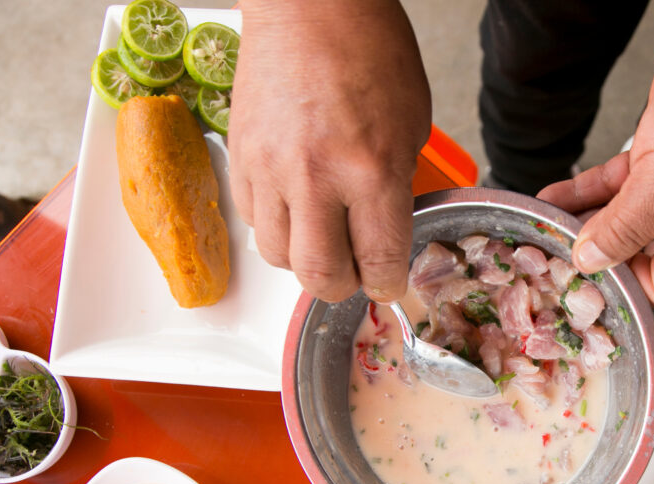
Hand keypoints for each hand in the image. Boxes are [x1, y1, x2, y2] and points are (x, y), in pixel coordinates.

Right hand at [229, 0, 430, 301]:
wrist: (312, 4)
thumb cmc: (368, 50)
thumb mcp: (412, 124)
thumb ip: (398, 185)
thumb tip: (387, 230)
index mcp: (371, 170)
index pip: (380, 261)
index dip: (389, 284)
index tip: (390, 284)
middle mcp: (316, 177)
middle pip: (320, 276)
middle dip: (343, 286)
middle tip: (355, 273)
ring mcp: (271, 169)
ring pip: (279, 256)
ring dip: (305, 258)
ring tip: (324, 237)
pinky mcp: (241, 158)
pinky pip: (253, 220)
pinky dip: (277, 226)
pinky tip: (296, 206)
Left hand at [538, 9, 653, 308]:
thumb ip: (623, 229)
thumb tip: (589, 261)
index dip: (623, 288)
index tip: (582, 279)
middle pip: (630, 256)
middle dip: (591, 254)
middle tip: (549, 257)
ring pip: (614, 219)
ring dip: (578, 222)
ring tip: (540, 228)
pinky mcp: (650, 159)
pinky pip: (609, 188)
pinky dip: (579, 193)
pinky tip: (549, 197)